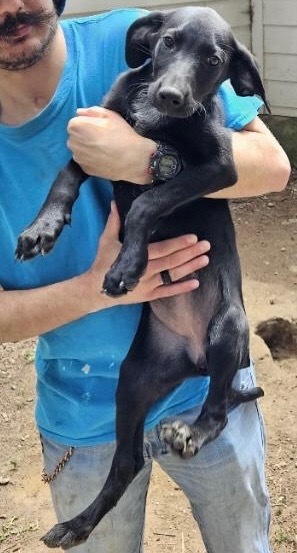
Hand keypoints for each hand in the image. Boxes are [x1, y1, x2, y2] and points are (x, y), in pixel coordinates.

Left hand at [67, 107, 154, 183]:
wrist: (133, 160)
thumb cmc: (122, 135)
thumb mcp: (110, 115)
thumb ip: (91, 111)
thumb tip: (80, 112)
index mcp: (76, 126)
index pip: (74, 122)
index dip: (87, 123)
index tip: (99, 127)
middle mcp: (72, 143)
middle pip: (75, 136)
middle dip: (84, 135)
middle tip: (101, 137)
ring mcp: (78, 158)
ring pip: (78, 148)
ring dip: (86, 147)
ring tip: (102, 148)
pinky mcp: (84, 169)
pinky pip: (84, 160)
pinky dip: (90, 158)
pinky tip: (103, 157)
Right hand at [85, 202, 209, 310]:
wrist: (95, 290)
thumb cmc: (102, 263)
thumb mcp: (106, 240)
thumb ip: (114, 221)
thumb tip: (115, 201)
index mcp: (137, 257)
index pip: (162, 249)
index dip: (178, 243)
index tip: (193, 238)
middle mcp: (146, 272)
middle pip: (172, 261)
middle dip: (190, 253)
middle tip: (206, 245)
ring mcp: (149, 285)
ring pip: (173, 275)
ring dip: (190, 267)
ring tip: (205, 259)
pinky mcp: (149, 295)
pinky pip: (168, 292)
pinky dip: (182, 288)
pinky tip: (196, 282)